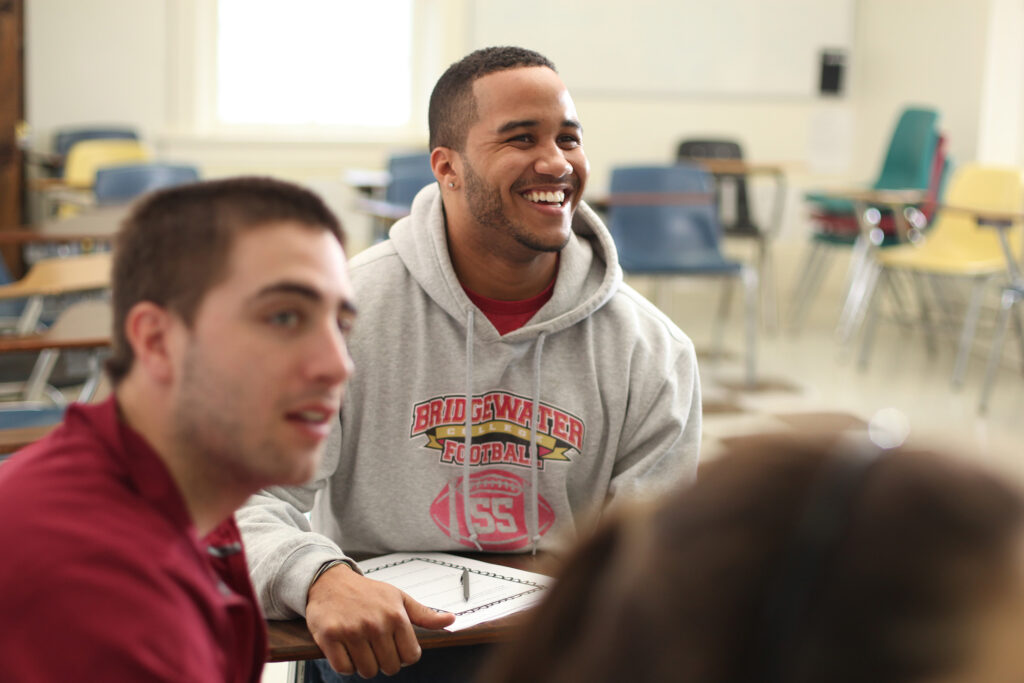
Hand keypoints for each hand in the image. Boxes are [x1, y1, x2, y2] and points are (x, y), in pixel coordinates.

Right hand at [306, 563, 454, 677]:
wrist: (330, 581)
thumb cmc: (368, 592)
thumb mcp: (399, 598)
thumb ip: (424, 614)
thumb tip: (451, 620)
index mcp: (396, 615)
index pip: (411, 657)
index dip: (403, 656)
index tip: (394, 647)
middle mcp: (375, 624)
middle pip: (390, 667)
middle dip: (384, 661)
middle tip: (375, 646)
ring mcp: (352, 630)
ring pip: (367, 671)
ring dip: (364, 664)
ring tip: (360, 646)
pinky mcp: (329, 636)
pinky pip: (344, 669)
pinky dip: (345, 665)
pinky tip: (345, 649)